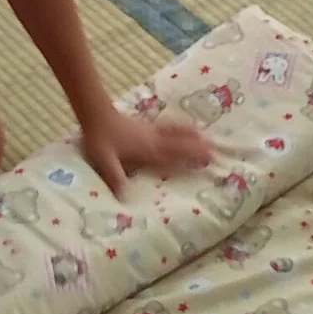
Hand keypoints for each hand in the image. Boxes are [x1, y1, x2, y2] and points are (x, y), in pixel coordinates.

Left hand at [81, 110, 212, 196]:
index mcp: (147, 150)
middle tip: (216, 149)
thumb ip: (115, 177)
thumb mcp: (105, 160)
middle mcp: (153, 140)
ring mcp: (151, 131)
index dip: (190, 158)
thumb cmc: (100, 138)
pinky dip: (180, 126)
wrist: (95, 114)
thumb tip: (126, 199)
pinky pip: (168, 126)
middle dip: (198, 147)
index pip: (173, 156)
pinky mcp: (147, 126)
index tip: (208, 159)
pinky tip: (186, 125)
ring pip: (176, 133)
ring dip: (192, 134)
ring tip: (207, 135)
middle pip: (180, 143)